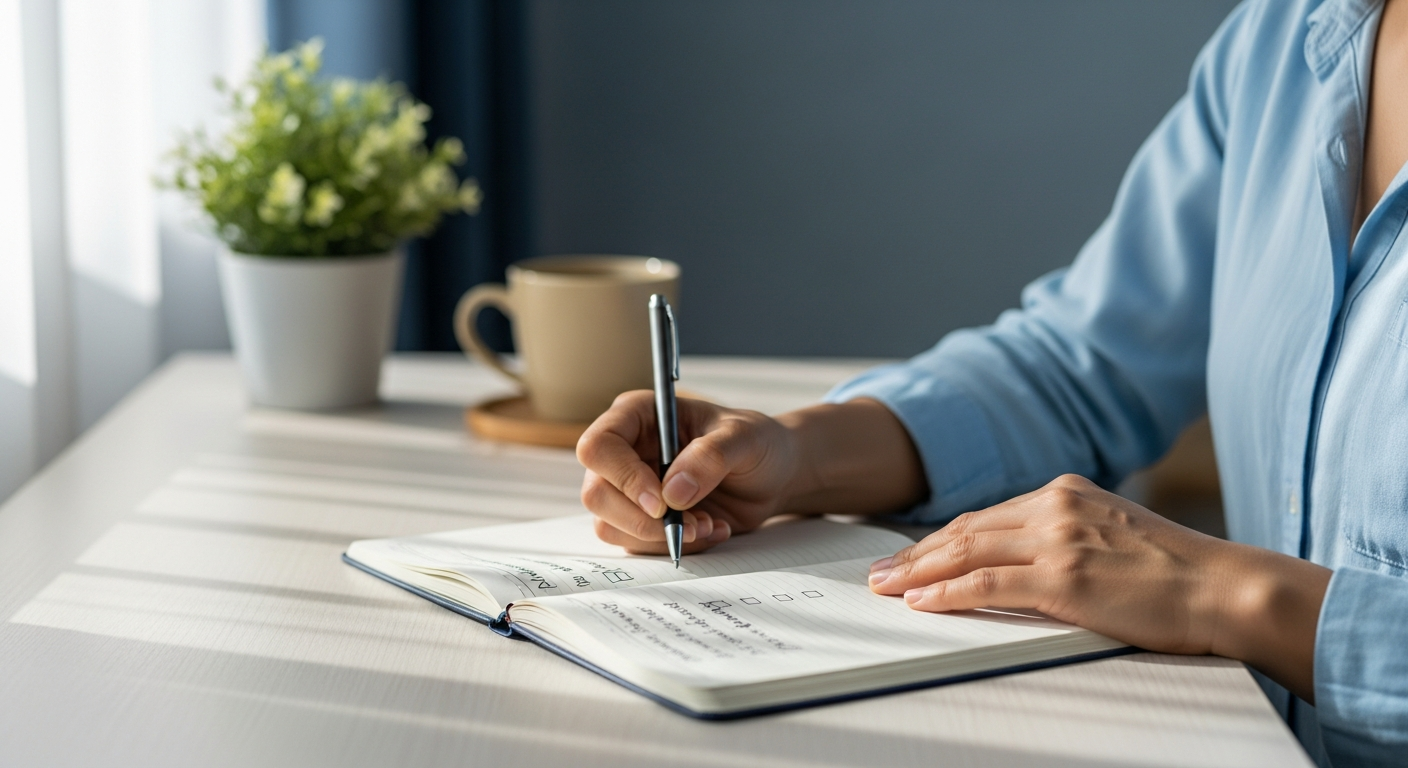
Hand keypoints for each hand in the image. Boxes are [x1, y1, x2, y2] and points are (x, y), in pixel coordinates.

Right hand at [576, 391, 804, 554]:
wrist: (773, 476)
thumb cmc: (756, 443)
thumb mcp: (745, 439)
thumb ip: (711, 457)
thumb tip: (673, 493)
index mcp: (638, 416)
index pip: (599, 447)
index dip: (623, 478)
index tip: (662, 503)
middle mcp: (625, 451)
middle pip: (596, 494)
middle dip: (642, 520)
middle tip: (691, 524)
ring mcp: (629, 488)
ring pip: (609, 525)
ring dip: (659, 537)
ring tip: (706, 524)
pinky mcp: (641, 518)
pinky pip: (636, 544)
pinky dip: (672, 546)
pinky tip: (708, 529)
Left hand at [868, 474, 1330, 700]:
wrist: (1225, 588)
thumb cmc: (1177, 572)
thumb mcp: (1112, 534)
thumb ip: (1066, 535)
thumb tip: (1022, 560)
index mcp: (1066, 493)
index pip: (985, 517)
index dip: (940, 539)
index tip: (910, 555)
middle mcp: (1056, 507)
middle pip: (965, 530)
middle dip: (915, 554)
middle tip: (880, 572)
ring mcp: (1058, 541)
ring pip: (967, 551)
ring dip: (918, 572)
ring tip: (886, 587)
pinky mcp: (1064, 578)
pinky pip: (988, 583)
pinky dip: (949, 592)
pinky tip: (922, 601)